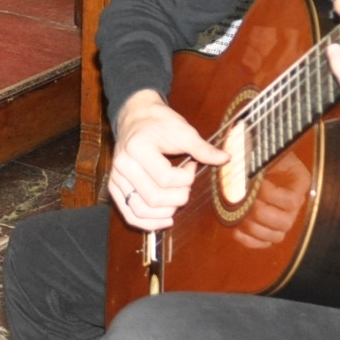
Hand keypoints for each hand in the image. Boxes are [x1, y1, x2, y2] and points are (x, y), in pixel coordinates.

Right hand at [107, 90, 228, 231]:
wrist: (136, 116)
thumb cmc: (159, 122)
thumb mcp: (182, 130)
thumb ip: (202, 148)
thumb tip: (225, 158)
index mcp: (137, 148)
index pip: (165, 178)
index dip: (186, 178)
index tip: (192, 166)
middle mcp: (122, 165)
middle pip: (154, 198)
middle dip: (178, 197)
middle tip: (186, 185)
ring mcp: (116, 178)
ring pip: (141, 211)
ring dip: (165, 213)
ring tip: (177, 201)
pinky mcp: (114, 187)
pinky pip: (129, 214)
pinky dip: (147, 223)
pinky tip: (165, 218)